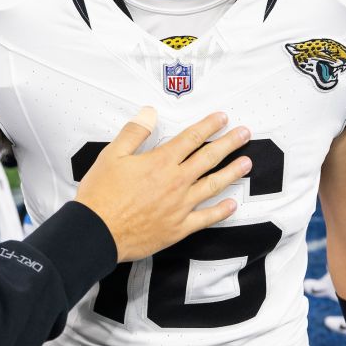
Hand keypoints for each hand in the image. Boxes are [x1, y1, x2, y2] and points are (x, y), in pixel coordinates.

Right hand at [75, 108, 251, 261]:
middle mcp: (176, 182)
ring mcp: (180, 206)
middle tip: (244, 134)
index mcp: (160, 162)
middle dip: (229, 143)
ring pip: (213, 186)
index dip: (209, 126)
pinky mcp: (179, 228)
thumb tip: (149, 113)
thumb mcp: (111, 155)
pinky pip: (206, 218)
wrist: (97, 232)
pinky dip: (221, 211)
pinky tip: (232, 205)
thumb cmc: (101, 195)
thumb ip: (134, 132)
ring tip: (247, 163)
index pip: (191, 138)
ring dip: (232, 172)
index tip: (222, 118)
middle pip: (208, 158)